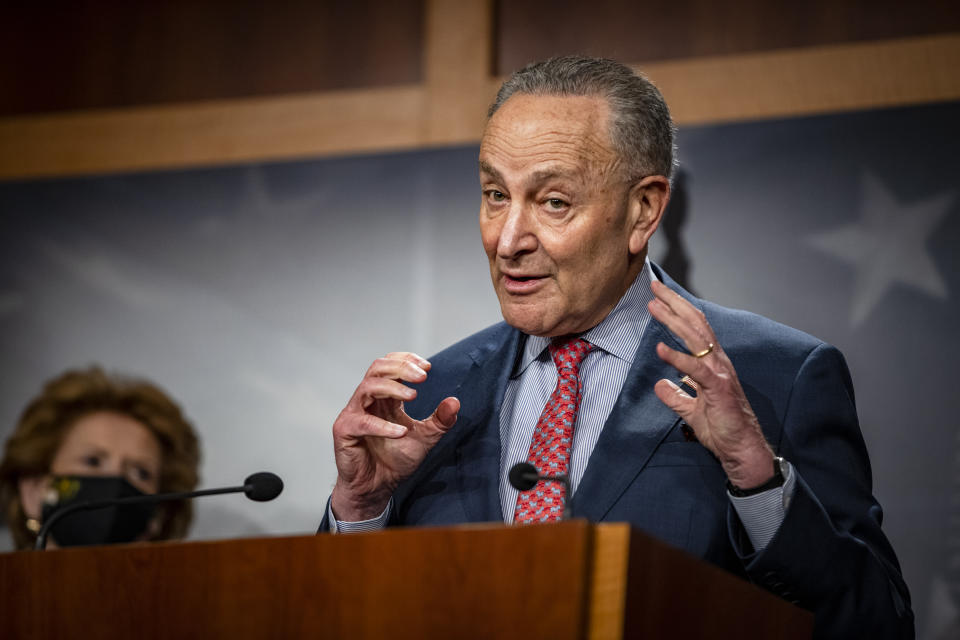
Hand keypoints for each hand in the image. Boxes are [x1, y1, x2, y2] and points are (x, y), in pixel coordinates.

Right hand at [330, 352, 459, 520]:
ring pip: (367, 387)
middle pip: (377, 368)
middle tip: (422, 376)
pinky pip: (362, 422)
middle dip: (401, 368)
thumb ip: (440, 420)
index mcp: (383, 397)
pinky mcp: (345, 431)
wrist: (378, 487)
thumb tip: (455, 401)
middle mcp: (367, 400)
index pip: (389, 365)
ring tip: (414, 396)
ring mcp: (354, 414)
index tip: (428, 367)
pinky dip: (382, 425)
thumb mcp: (425, 438)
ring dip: (392, 388)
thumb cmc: (396, 460)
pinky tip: (400, 432)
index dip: (406, 360)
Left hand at [648, 280, 774, 488]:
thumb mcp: (690, 411)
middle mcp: (718, 362)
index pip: (695, 329)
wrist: (741, 451)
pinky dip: (677, 357)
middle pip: (695, 324)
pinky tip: (660, 348)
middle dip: (674, 303)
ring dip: (673, 321)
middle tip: (654, 286)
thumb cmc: (722, 430)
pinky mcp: (719, 388)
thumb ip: (676, 396)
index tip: (658, 297)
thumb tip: (659, 385)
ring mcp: (720, 373)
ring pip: (695, 339)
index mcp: (713, 364)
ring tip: (653, 306)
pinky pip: (696, 369)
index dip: (677, 310)